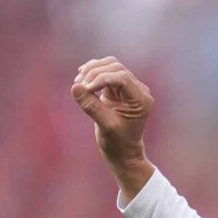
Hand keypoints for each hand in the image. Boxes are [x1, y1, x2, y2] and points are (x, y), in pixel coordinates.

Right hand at [71, 57, 155, 194]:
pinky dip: (93, 72)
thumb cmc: (118, 143)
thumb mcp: (105, 126)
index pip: (122, 77)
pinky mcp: (118, 88)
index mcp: (141, 100)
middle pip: (116, 67)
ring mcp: (129, 88)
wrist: (123, 152)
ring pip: (111, 66)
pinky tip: (81, 79)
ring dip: (93, 70)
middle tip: (79, 85)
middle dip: (95, 73)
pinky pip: (106, 72)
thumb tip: (75, 86)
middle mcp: (139, 91)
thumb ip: (91, 106)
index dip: (101, 78)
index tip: (85, 88)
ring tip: (78, 82)